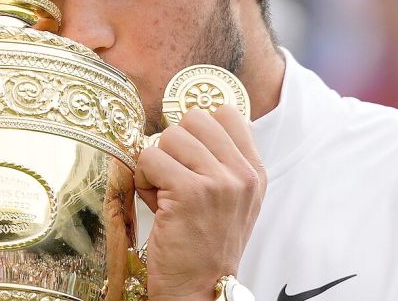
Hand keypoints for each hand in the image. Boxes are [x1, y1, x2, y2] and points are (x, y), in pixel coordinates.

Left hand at [134, 106, 265, 300]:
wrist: (200, 289)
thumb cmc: (204, 244)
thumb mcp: (229, 200)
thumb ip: (218, 161)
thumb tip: (184, 123)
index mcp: (255, 172)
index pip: (226, 113)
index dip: (198, 129)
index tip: (189, 155)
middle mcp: (242, 174)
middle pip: (194, 119)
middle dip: (174, 144)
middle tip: (173, 175)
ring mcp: (218, 182)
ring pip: (169, 136)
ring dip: (156, 162)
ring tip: (163, 191)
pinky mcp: (189, 192)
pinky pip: (150, 158)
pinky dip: (143, 177)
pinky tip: (154, 201)